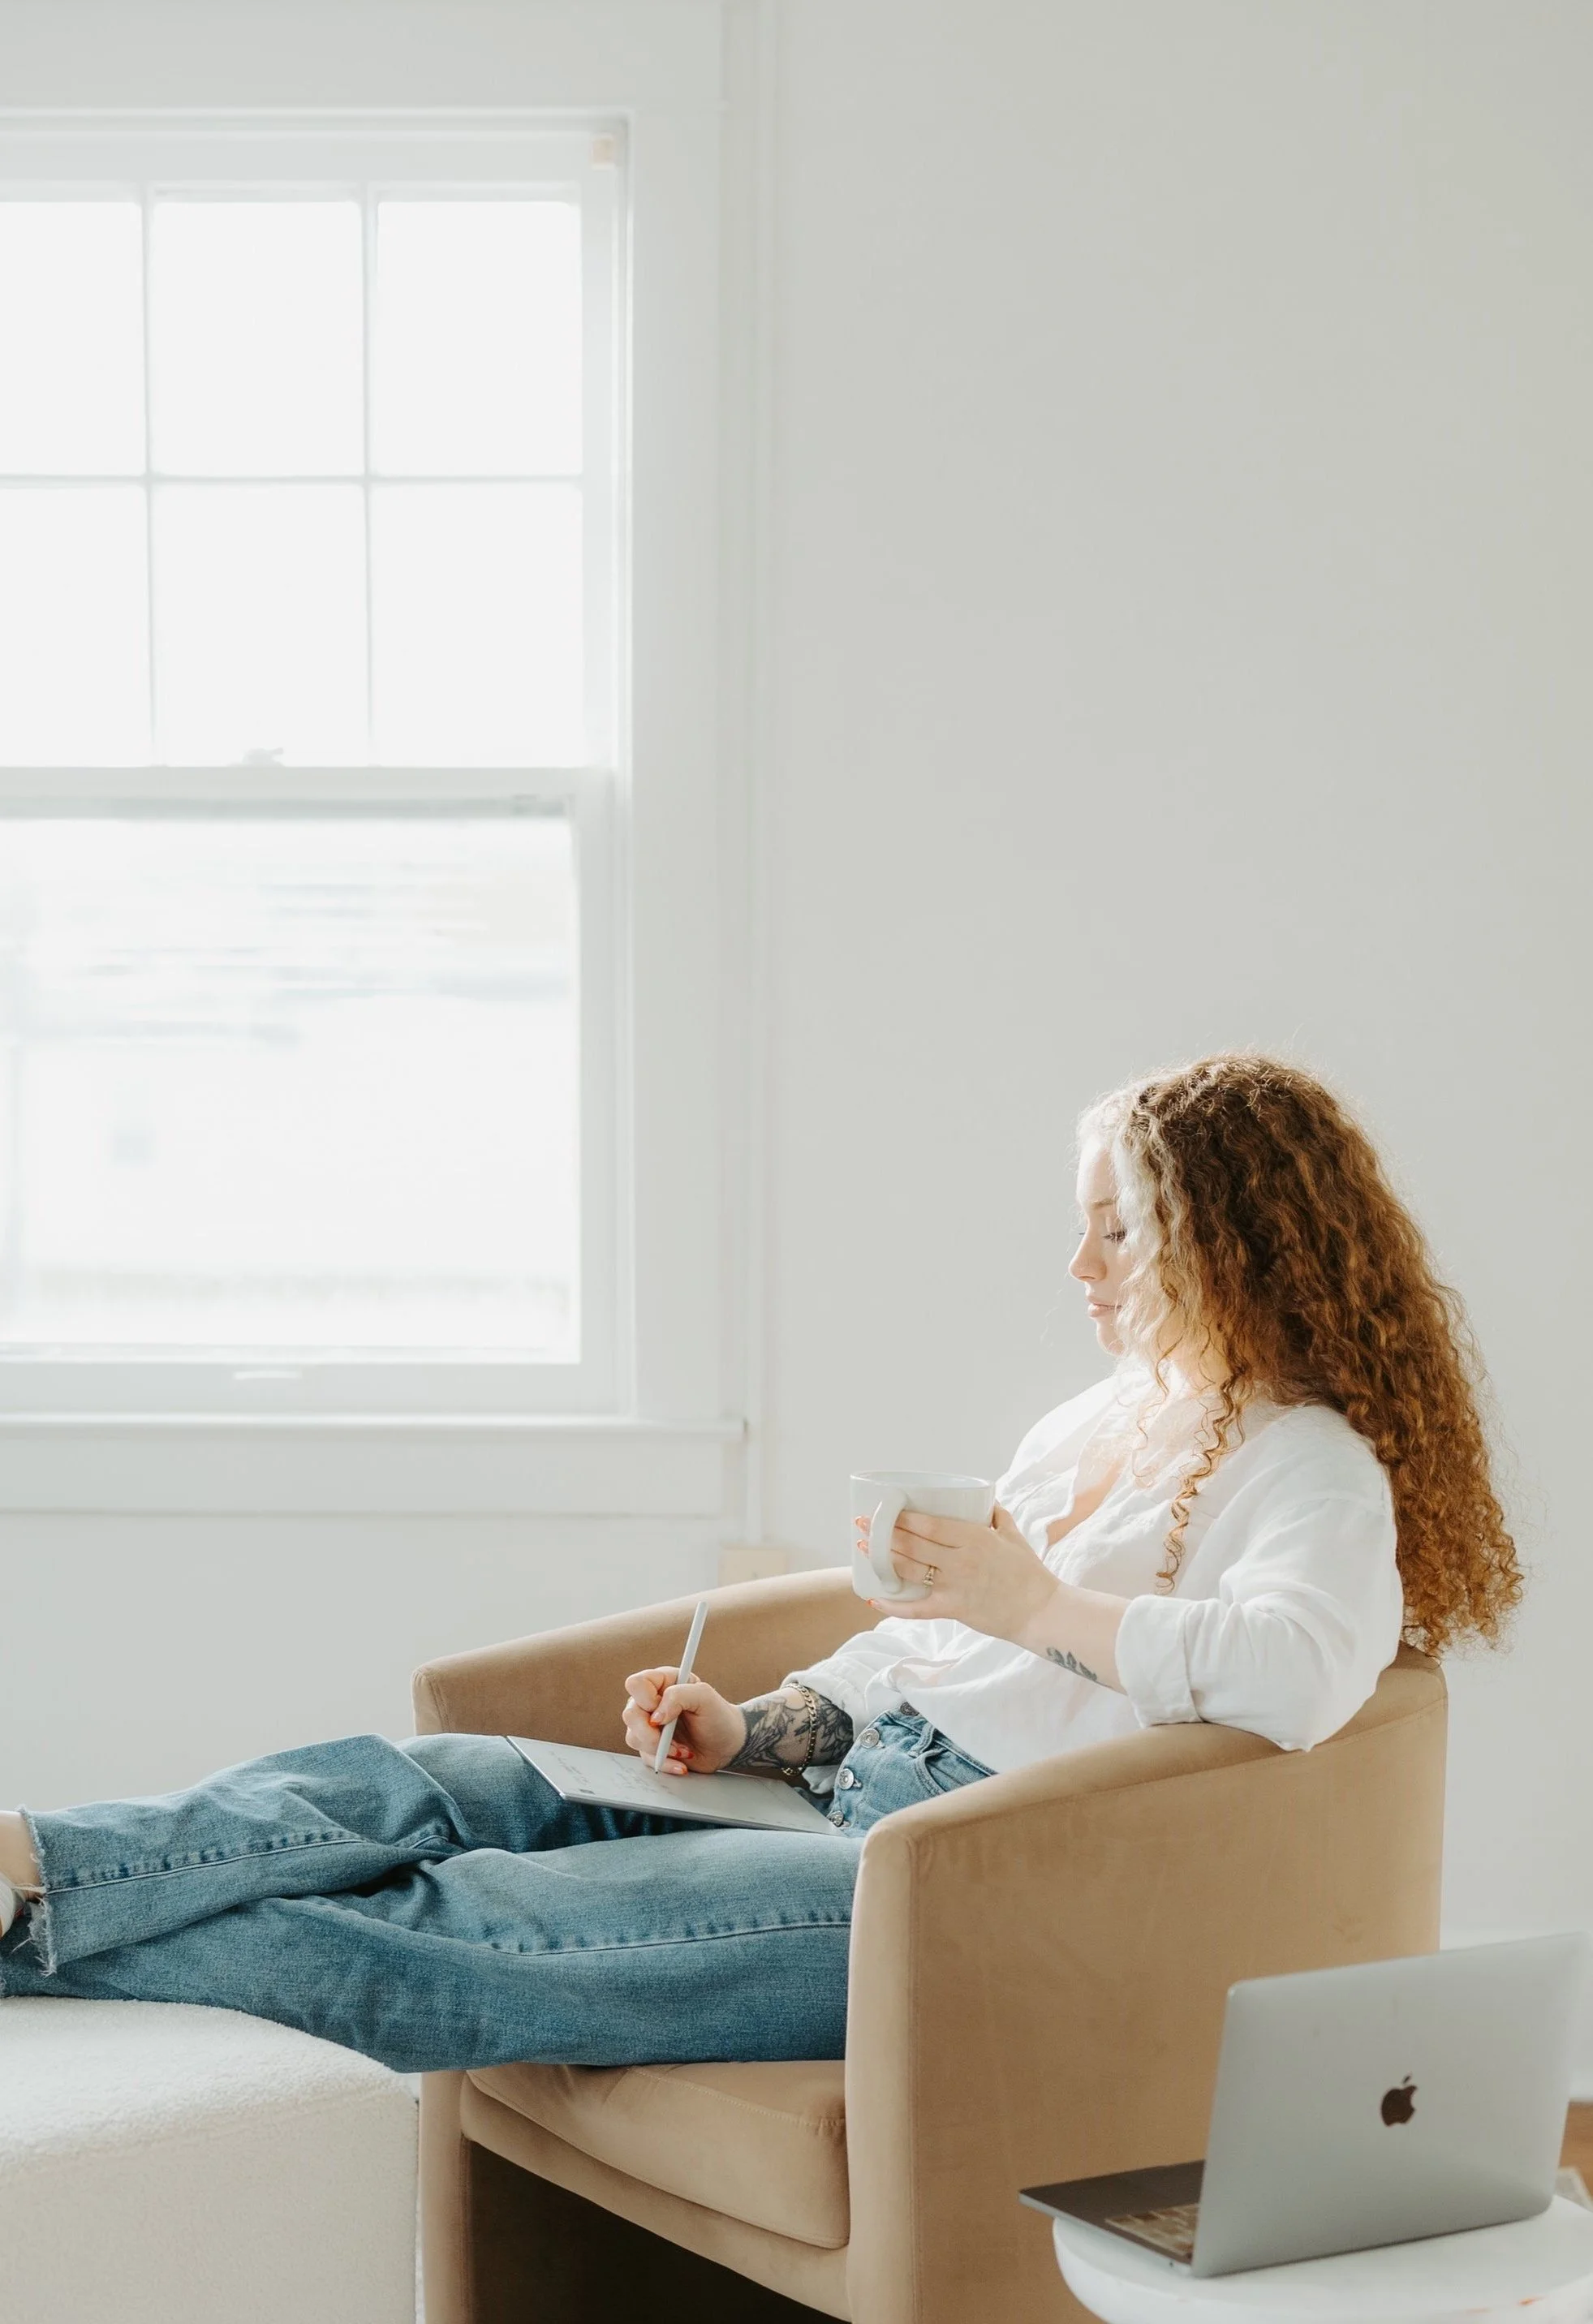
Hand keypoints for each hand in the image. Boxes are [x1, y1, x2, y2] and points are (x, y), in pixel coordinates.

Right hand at [621, 1667, 748, 1776]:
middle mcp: (651, 1703)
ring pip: (633, 1738)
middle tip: (671, 1738)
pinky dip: (665, 1762)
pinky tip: (681, 1762)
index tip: (664, 1714)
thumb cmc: (719, 1716)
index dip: (645, 1699)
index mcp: (662, 1682)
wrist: (728, 1745)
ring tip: (683, 1749)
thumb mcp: (705, 1697)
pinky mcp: (651, 1747)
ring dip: (660, 1749)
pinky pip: (645, 1757)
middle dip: (650, 1733)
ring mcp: (649, 1726)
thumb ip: (678, 1696)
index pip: (635, 1684)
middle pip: (629, 1714)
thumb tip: (655, 1716)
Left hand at [860, 1503, 1058, 1645]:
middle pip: (913, 1544)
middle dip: (883, 1533)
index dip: (903, 1517)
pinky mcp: (953, 1609)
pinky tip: (875, 1596)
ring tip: (862, 1548)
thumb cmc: (1028, 1572)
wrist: (1040, 1611)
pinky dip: (894, 1604)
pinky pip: (917, 1609)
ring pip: (910, 1570)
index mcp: (976, 1538)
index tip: (885, 1508)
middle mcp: (962, 1561)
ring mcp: (955, 1587)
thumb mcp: (1014, 1535)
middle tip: (863, 1523)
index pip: (930, 1524)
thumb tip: (985, 1500)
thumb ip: (997, 1516)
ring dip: (882, 1558)